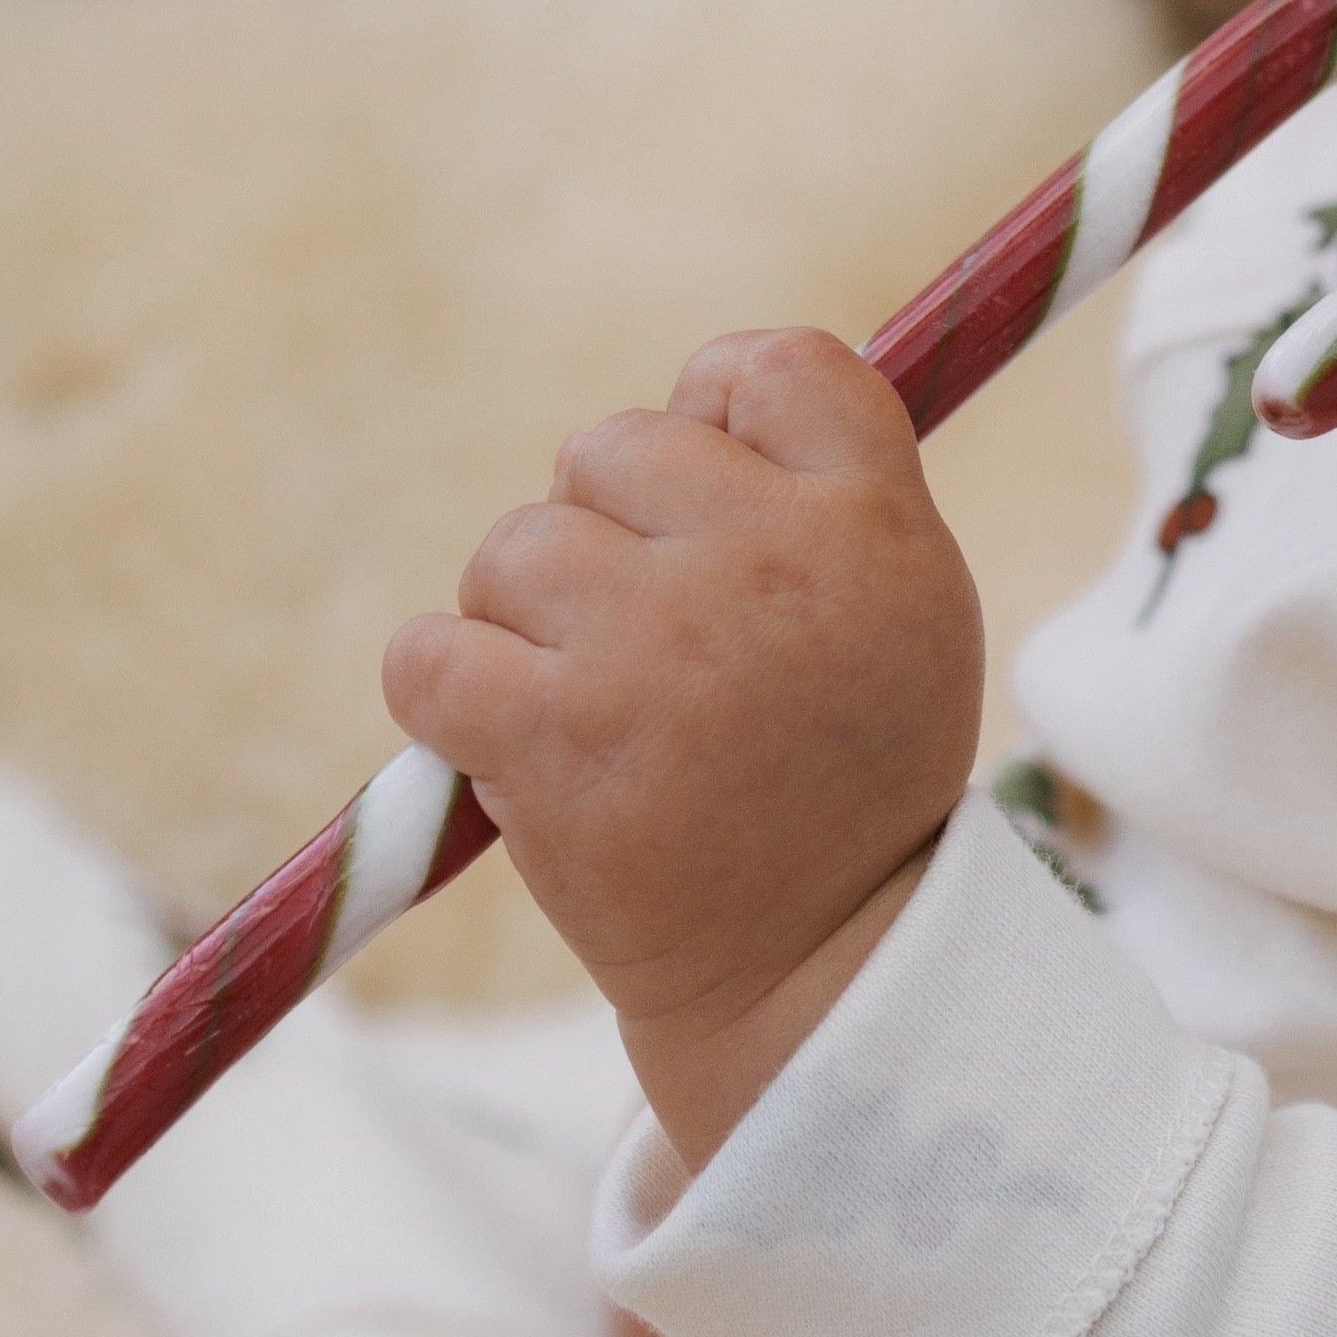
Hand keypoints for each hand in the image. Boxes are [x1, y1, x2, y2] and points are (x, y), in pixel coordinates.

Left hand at [380, 329, 984, 1173]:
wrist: (810, 970)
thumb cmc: (848, 775)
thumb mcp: (907, 610)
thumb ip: (830, 488)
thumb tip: (707, 386)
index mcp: (873, 522)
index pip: (772, 365)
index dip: (717, 411)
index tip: (708, 499)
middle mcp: (769, 565)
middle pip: (612, 448)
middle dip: (606, 534)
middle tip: (654, 645)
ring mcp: (655, 647)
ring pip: (515, 548)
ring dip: (526, 622)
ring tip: (600, 711)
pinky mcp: (553, 736)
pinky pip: (429, 650)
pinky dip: (444, 691)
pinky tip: (507, 740)